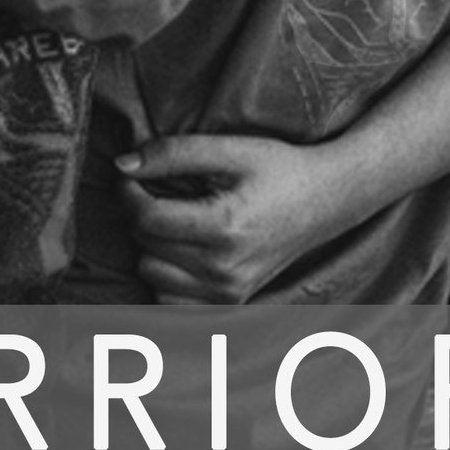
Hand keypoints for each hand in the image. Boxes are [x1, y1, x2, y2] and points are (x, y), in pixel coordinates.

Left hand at [118, 134, 360, 304]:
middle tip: (158, 190)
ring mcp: (227, 291)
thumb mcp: (232, 149)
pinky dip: (167, 275)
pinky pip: (169, 299)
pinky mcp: (230, 301)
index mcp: (224, 227)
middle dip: (142, 215)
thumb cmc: (279, 169)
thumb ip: (174, 153)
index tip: (132, 174)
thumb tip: (122, 165)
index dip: (128, 192)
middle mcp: (223, 269)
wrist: (327, 199)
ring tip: (175, 217)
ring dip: (153, 245)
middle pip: (145, 247)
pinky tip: (183, 248)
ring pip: (152, 274)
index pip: (147, 219)